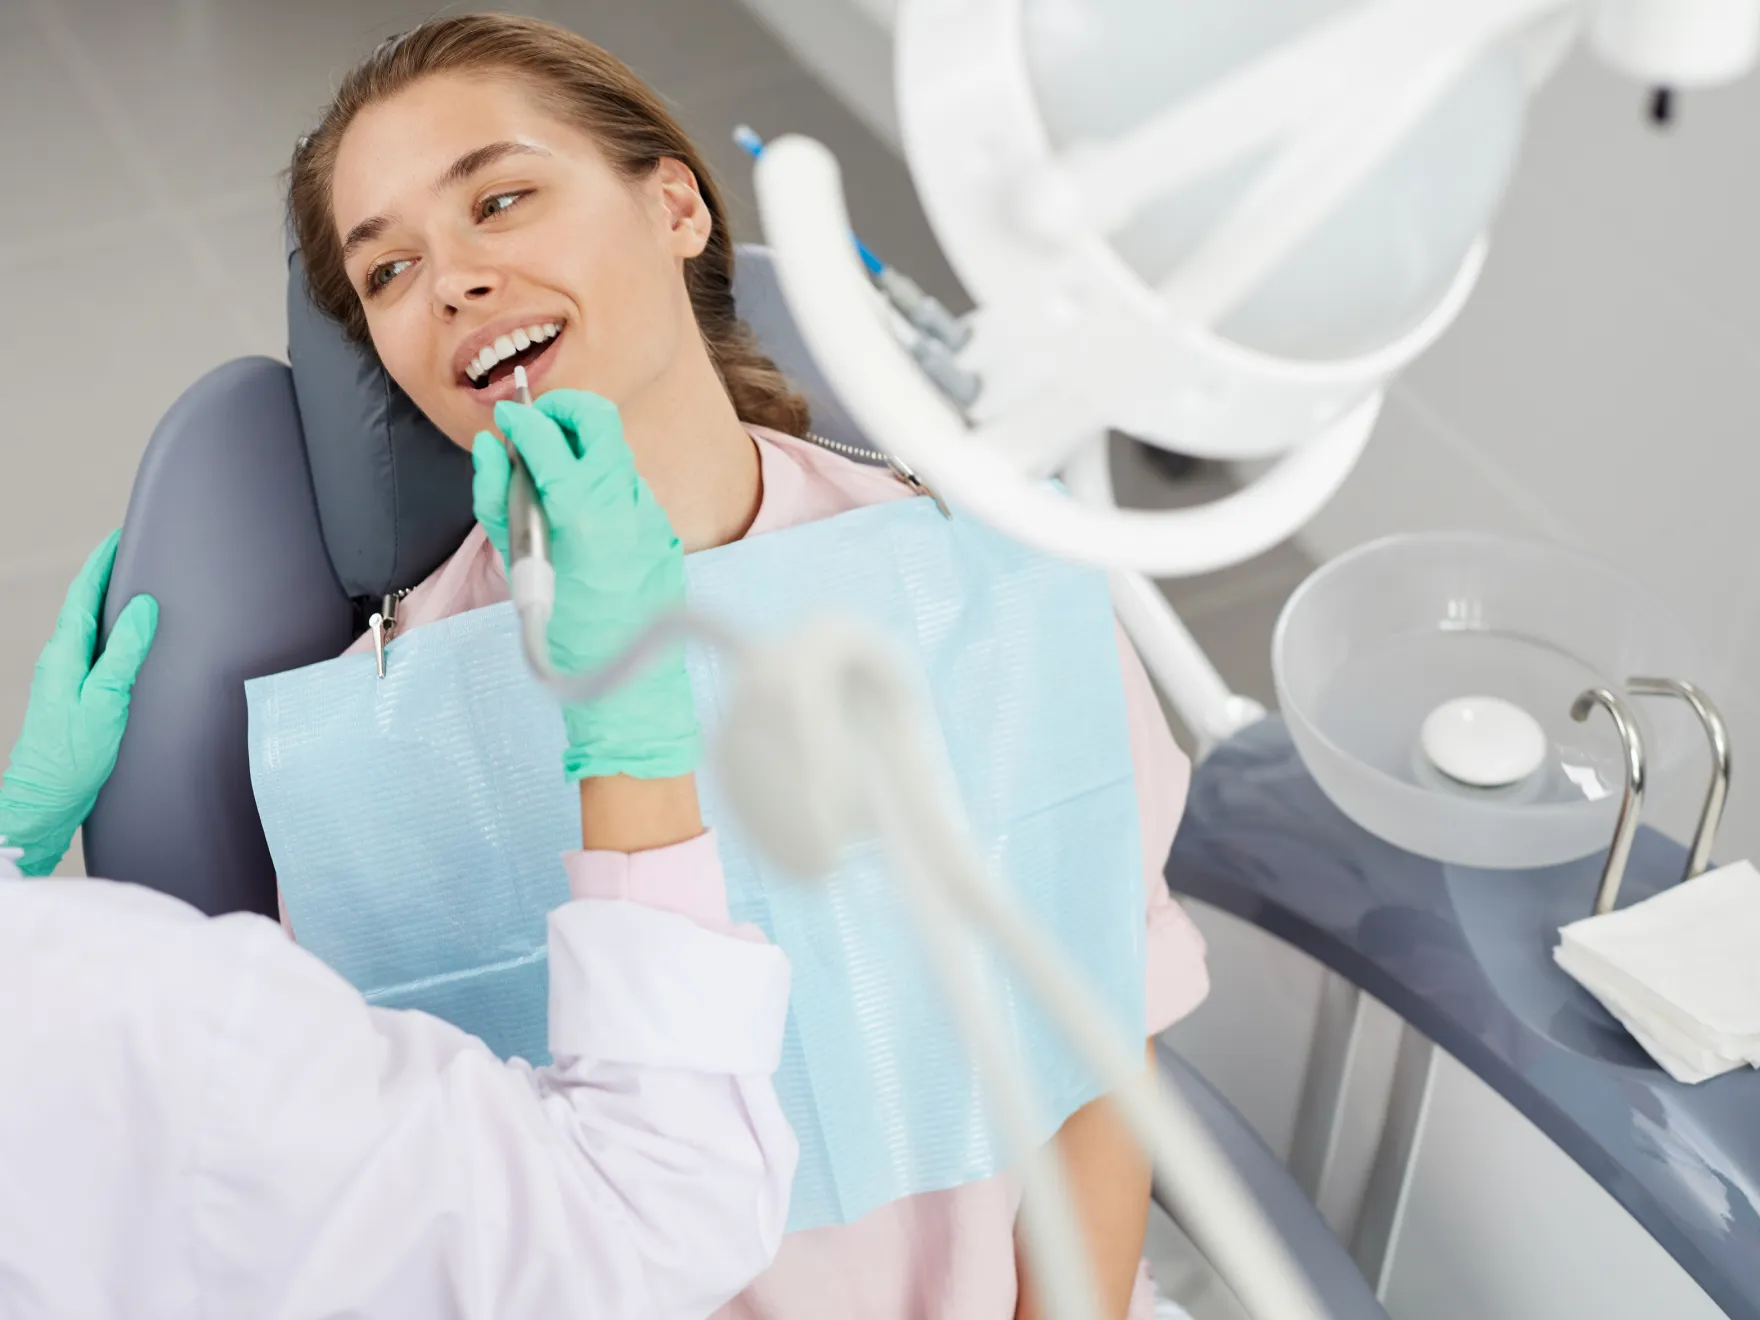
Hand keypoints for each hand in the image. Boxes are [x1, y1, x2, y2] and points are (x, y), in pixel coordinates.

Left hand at [0, 532, 157, 875]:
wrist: (45, 799)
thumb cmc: (72, 755)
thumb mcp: (105, 699)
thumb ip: (124, 651)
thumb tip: (142, 607)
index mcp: (64, 652)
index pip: (83, 594)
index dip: (101, 564)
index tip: (119, 538)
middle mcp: (60, 659)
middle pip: (83, 606)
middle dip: (107, 577)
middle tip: (134, 555)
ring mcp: (64, 678)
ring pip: (89, 628)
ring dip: (109, 605)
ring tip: (136, 589)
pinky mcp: (73, 696)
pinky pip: (95, 650)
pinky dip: (112, 634)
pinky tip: (129, 642)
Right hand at [473, 390, 698, 782]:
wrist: (628, 694)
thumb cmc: (567, 641)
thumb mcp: (521, 569)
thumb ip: (502, 503)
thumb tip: (491, 451)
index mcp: (585, 516)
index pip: (550, 440)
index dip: (521, 421)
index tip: (505, 418)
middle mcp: (628, 507)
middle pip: (598, 420)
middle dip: (562, 410)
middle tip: (534, 424)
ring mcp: (652, 519)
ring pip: (616, 454)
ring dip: (581, 449)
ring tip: (549, 474)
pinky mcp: (663, 535)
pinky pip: (628, 491)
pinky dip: (600, 488)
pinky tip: (580, 516)